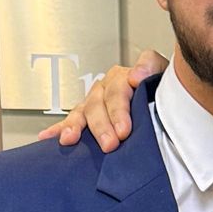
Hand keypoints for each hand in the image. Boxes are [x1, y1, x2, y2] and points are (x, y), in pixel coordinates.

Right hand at [39, 51, 165, 150]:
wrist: (163, 104)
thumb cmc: (163, 92)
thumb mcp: (164, 75)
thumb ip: (151, 67)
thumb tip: (136, 75)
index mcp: (127, 76)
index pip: (120, 86)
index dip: (120, 108)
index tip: (124, 128)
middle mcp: (109, 85)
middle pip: (100, 102)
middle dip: (102, 125)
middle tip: (110, 144)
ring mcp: (97, 99)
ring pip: (84, 111)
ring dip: (76, 125)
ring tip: (70, 138)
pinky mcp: (88, 114)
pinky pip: (72, 120)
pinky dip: (59, 128)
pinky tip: (48, 136)